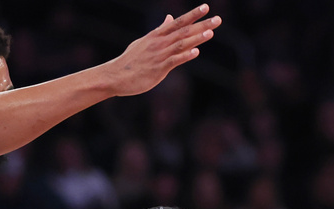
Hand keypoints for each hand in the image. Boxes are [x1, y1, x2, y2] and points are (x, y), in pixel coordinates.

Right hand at [106, 5, 221, 96]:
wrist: (116, 76)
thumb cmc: (131, 60)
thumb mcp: (145, 41)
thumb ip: (159, 30)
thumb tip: (169, 18)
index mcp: (157, 35)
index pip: (178, 22)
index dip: (193, 14)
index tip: (206, 7)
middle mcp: (160, 42)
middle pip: (184, 31)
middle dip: (202, 24)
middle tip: (218, 19)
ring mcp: (159, 55)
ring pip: (181, 44)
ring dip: (196, 38)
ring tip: (210, 33)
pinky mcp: (158, 68)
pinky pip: (173, 60)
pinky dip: (185, 56)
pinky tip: (196, 52)